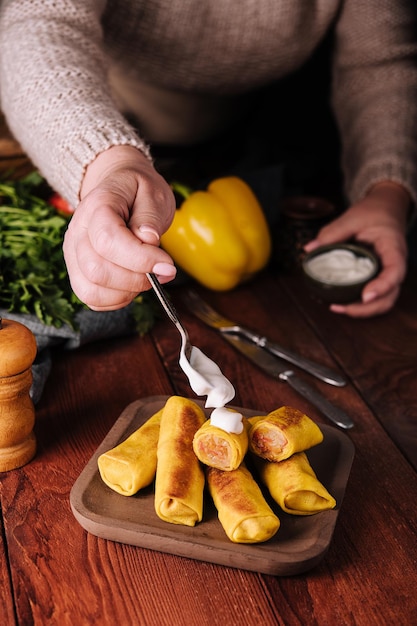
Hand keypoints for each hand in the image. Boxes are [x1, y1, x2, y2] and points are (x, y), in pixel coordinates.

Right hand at [63, 145, 176, 309]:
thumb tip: (148, 241)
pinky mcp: (78, 273)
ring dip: (127, 292)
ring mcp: (73, 255)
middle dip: (137, 279)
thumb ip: (150, 217)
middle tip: (162, 271)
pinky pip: (93, 300)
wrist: (118, 189)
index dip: (141, 259)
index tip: (168, 265)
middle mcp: (77, 232)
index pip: (108, 241)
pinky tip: (133, 284)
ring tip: (147, 277)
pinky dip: (117, 300)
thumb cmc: (137, 192)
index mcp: (96, 206)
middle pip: (97, 271)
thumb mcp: (153, 193)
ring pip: (92, 291)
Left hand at [304, 181, 409, 317]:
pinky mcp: (379, 278)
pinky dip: (361, 305)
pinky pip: (375, 297)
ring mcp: (388, 274)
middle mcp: (395, 265)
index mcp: (393, 248)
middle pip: (390, 295)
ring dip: (363, 311)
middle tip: (341, 307)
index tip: (366, 296)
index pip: (395, 271)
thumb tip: (310, 249)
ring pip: (384, 301)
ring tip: (338, 308)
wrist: (385, 209)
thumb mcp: (352, 217)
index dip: (382, 286)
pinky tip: (342, 303)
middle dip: (367, 308)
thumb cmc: (374, 212)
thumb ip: (332, 233)